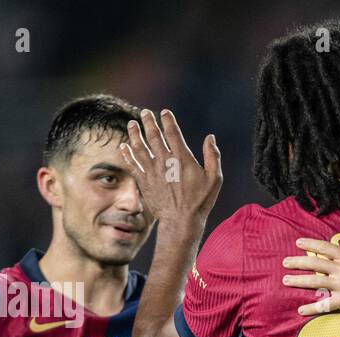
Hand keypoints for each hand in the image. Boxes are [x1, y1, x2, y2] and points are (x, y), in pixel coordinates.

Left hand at [120, 109, 221, 236]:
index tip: (164, 112)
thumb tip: (210, 138)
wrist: (181, 221)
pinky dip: (127, 154)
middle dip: (148, 122)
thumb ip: (213, 156)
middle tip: (144, 113)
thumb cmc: (200, 201)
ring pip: (140, 147)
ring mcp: (152, 171)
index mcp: (182, 158)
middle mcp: (164, 161)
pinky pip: (133, 164)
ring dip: (135, 134)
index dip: (168, 120)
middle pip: (153, 136)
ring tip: (132, 124)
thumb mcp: (215, 179)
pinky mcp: (144, 181)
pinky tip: (124, 146)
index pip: (172, 133)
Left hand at [283, 224, 339, 317]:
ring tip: (285, 280)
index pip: (325, 247)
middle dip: (297, 262)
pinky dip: (312, 308)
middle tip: (284, 262)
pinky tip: (300, 310)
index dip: (310, 244)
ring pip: (315, 282)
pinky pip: (324, 305)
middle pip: (314, 264)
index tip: (298, 243)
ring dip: (298, 281)